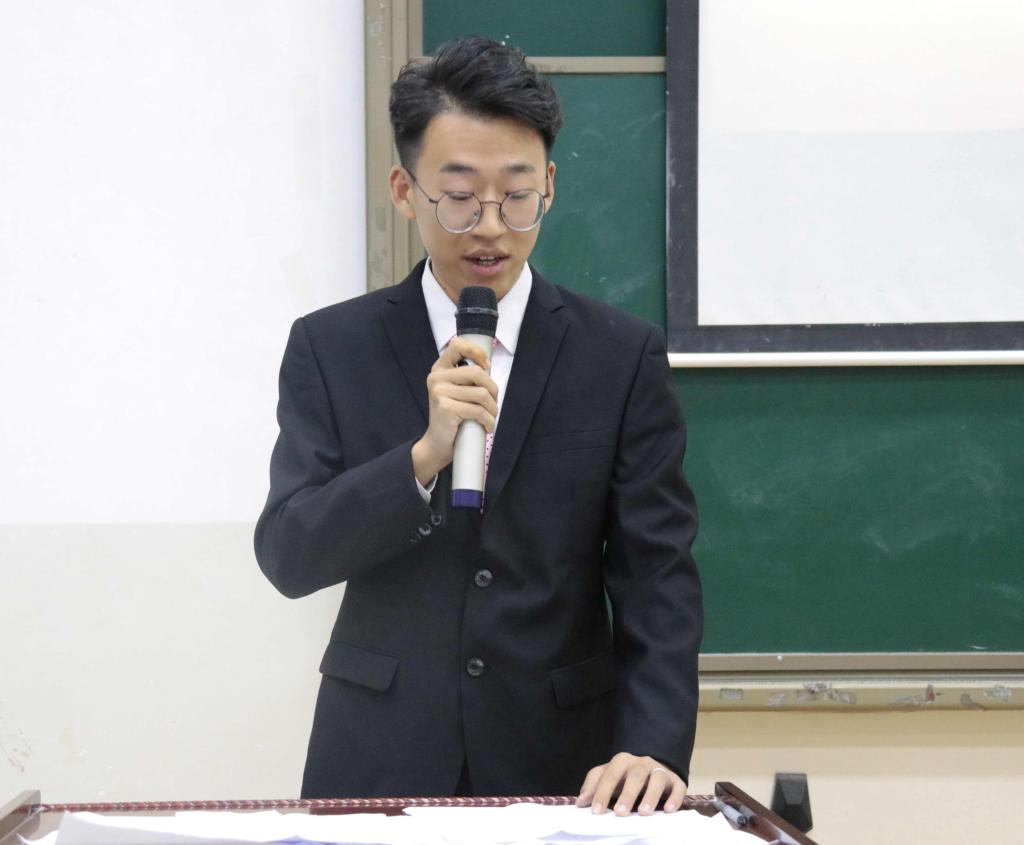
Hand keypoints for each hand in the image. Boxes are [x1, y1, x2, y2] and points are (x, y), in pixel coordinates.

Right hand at [411, 337, 497, 484]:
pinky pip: (478, 411)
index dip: (477, 352)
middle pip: (477, 373)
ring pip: (482, 394)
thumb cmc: (452, 416)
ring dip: (493, 409)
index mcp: (439, 369)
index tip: (486, 366)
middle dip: (493, 390)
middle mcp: (437, 378)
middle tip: (493, 403)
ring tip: (490, 417)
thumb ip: (467, 378)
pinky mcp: (446, 409)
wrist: (437, 443)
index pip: (457, 345)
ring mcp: (440, 393)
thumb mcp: (456, 391)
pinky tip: (487, 427)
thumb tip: (488, 367)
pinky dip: (488, 421)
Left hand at [576, 753, 686, 815]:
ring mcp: (660, 770)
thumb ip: (593, 786)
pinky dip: (674, 798)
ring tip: (644, 813)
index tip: (596, 811)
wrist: (653, 765)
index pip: (610, 775)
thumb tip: (581, 802)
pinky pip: (678, 787)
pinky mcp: (676, 780)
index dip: (602, 792)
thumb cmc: (625, 776)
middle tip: (620, 813)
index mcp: (622, 761)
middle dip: (627, 794)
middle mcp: (641, 763)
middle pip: (635, 775)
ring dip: (651, 795)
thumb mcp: (608, 776)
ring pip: (657, 779)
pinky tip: (668, 810)